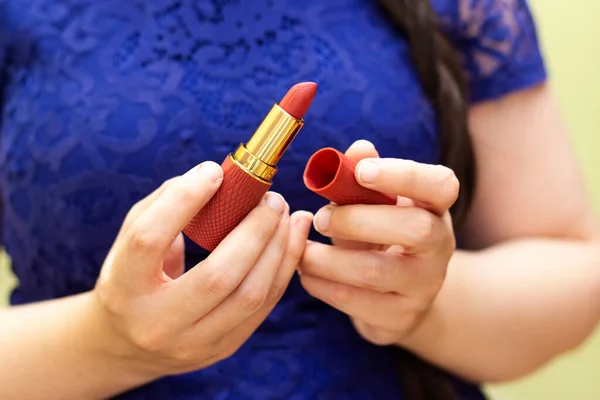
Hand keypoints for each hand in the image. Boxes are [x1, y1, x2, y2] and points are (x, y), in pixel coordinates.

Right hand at [91, 162, 312, 377]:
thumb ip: (165, 205)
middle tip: (271, 198)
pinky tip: (291, 239)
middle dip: (254, 230)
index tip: (214, 172)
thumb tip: (215, 176)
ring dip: (278, 248)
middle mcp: (156, 323)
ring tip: (287, 215)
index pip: (149, 239)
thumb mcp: (130, 239)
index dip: (183, 201)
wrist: (128, 344)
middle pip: (217, 276)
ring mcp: (193, 343)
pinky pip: (264, 306)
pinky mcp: (223, 348)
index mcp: (123, 287)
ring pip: (250, 295)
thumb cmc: (133, 276)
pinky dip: (283, 267)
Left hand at [299, 140, 458, 345]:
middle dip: (357, 220)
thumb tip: (358, 148)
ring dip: (327, 258)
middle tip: (319, 218)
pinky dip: (322, 286)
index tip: (362, 171)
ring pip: (376, 271)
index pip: (440, 185)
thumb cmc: (382, 235)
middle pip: (415, 229)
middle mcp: (441, 246)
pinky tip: (306, 274)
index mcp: (436, 208)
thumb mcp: (376, 205)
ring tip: (301, 250)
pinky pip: (356, 302)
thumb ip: (364, 177)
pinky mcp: (401, 317)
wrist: (401, 296)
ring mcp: (425, 286)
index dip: (403, 175)